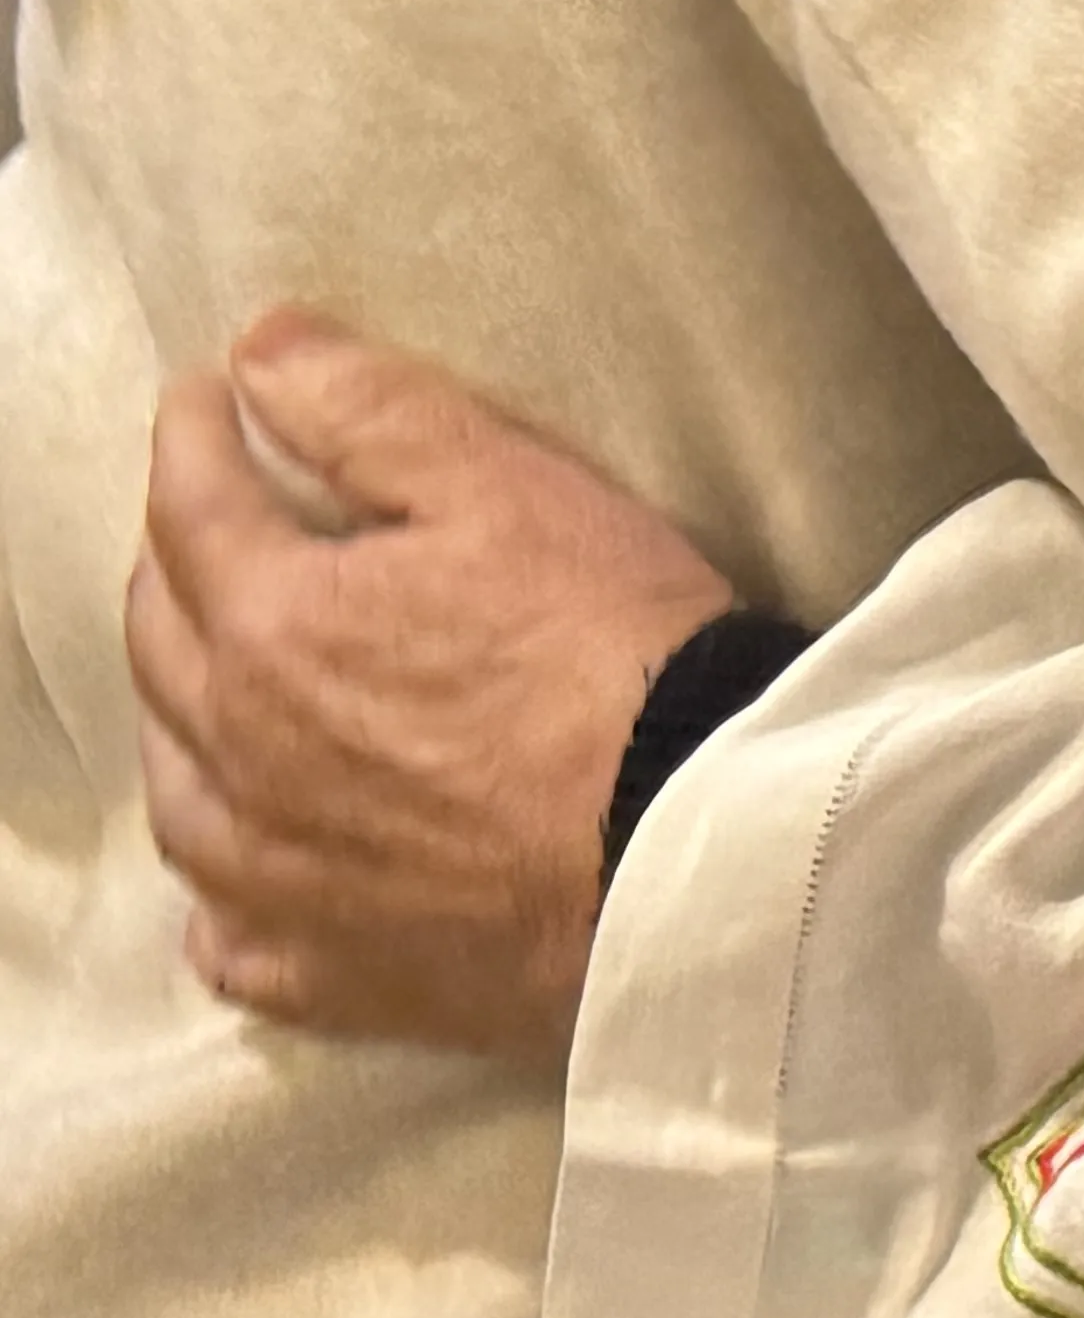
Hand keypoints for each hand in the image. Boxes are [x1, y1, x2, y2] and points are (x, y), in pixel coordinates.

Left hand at [125, 309, 735, 1062]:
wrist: (687, 843)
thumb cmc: (613, 653)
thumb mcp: (509, 487)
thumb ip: (371, 411)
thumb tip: (261, 349)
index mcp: (276, 626)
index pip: (192, 504)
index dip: (198, 430)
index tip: (211, 391)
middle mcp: (238, 755)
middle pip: (161, 637)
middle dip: (177, 556)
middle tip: (217, 510)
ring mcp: (269, 875)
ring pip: (172, 784)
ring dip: (182, 711)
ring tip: (221, 671)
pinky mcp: (324, 967)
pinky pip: (227, 930)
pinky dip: (222, 883)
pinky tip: (252, 858)